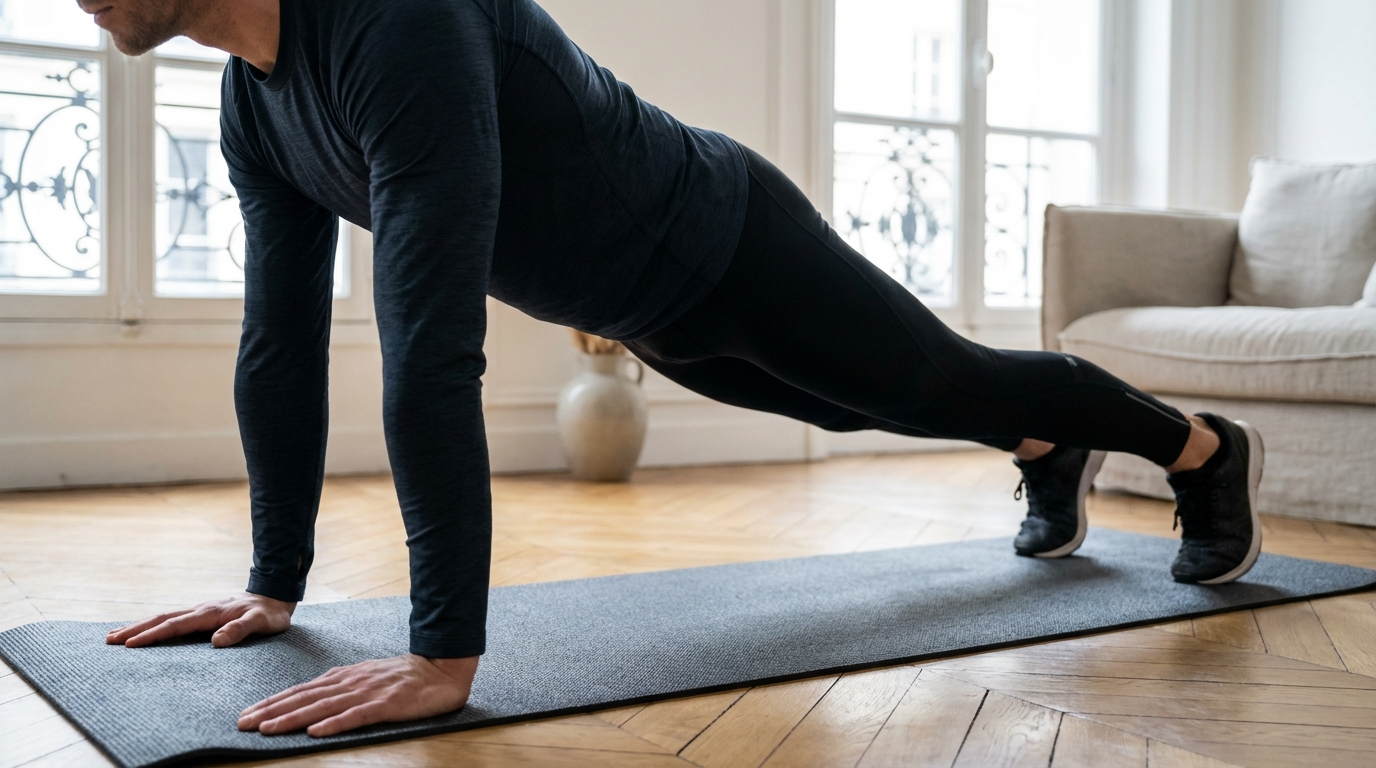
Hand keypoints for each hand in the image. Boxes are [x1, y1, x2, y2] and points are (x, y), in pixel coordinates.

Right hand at [105, 592, 294, 648]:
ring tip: (115, 636)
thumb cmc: (269, 614)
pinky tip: (144, 632)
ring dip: (140, 626)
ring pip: (164, 618)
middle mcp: (200, 610)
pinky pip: (172, 620)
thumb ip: (240, 630)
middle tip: (109, 641)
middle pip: (162, 619)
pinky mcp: (202, 615)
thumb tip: (216, 641)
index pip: (175, 625)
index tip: (131, 645)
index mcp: (210, 613)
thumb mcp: (261, 623)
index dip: (153, 635)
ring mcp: (199, 611)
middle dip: (135, 630)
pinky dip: (154, 626)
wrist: (275, 597)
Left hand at [237, 654, 478, 736]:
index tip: (247, 715)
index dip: (272, 703)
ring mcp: (367, 693)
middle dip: (271, 711)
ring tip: (267, 729)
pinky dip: (335, 724)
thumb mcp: (365, 678)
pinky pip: (357, 716)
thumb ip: (339, 688)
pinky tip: (316, 732)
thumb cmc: (402, 678)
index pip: (300, 691)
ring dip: (292, 718)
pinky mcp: (386, 705)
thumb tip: (309, 699)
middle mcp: (349, 683)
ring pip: (322, 708)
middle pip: (304, 698)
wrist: (440, 669)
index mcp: (343, 678)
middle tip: (242, 724)